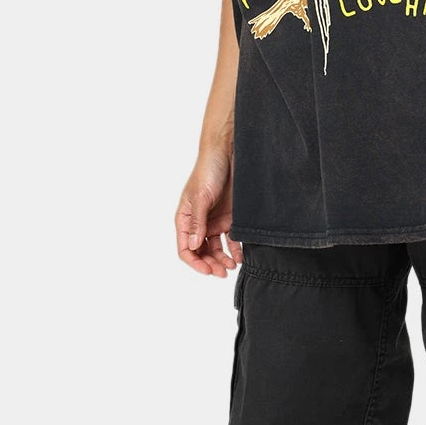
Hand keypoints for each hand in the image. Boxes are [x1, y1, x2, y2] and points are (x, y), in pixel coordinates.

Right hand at [176, 148, 240, 274]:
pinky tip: (240, 256)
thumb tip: (194, 245)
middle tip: (222, 272)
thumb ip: (197, 222)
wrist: (229, 152)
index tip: (207, 270)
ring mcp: (215, 220)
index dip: (194, 261)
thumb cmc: (209, 169)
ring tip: (231, 266)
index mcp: (185, 218)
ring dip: (222, 260)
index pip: (185, 247)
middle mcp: (199, 222)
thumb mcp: (200, 196)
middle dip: (210, 264)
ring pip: (216, 248)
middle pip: (201, 251)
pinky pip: (231, 239)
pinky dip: (235, 250)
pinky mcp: (231, 217)